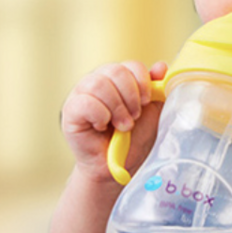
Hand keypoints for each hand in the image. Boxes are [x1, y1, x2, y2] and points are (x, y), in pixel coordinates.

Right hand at [60, 60, 167, 181]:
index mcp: (117, 79)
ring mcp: (81, 94)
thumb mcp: (151, 113)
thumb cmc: (132, 139)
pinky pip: (85, 102)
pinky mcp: (70, 110)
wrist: (117, 166)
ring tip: (121, 126)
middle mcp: (97, 81)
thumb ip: (156, 90)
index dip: (142, 83)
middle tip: (134, 117)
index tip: (146, 102)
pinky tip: (101, 126)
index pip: (130, 65)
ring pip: (99, 84)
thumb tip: (161, 67)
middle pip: (116, 71)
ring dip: (117, 109)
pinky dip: (100, 116)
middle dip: (130, 97)